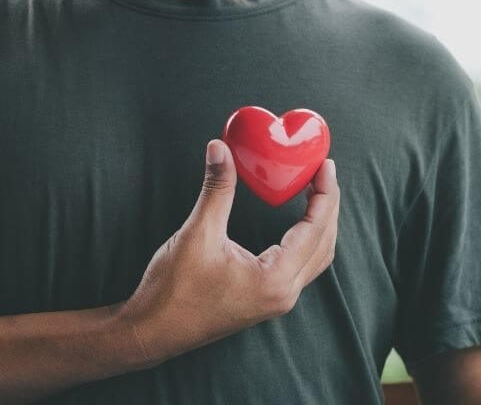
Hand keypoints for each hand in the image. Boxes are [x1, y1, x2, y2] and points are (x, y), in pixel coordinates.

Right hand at [116, 139, 340, 366]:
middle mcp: (283, 294)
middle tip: (323, 172)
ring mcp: (276, 301)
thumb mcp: (197, 234)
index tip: (325, 165)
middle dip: (328, 206)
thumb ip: (216, 190)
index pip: (315, 229)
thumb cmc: (173, 291)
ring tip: (315, 192)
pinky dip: (306, 241)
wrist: (153, 331)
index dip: (324, 194)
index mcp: (275, 279)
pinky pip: (300, 268)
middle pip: (324, 244)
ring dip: (320, 225)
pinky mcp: (265, 301)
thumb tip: (220, 149)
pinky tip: (297, 223)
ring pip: (315, 259)